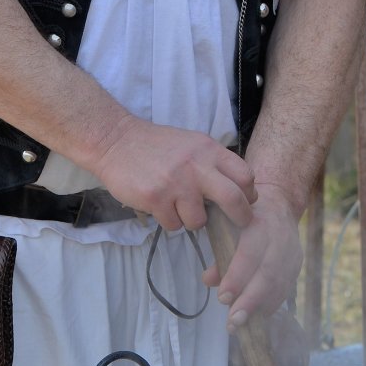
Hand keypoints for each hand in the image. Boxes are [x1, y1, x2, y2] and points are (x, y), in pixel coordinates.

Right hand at [88, 116, 257, 233]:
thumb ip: (213, 163)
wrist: (116, 141)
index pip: (244, 174)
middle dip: (240, 216)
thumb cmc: (157, 145)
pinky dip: (169, 221)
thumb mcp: (192, 144)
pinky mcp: (156, 198)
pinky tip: (160, 206)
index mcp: (208, 150)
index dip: (249, 193)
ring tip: (180, 208)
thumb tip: (237, 191)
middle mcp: (196, 166)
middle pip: (232, 199)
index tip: (247, 202)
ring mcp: (176, 183)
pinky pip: (173, 224)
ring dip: (192, 220)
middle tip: (238, 223)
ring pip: (199, 220)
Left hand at [203, 189, 304, 328]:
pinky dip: (271, 305)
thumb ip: (219, 251)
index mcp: (260, 224)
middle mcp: (280, 238)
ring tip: (241, 326)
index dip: (237, 277)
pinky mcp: (297, 264)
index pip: (250, 253)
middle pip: (268, 273)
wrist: (280, 205)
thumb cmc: (246, 217)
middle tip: (233, 322)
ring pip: (279, 284)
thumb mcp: (228, 224)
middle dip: (250, 300)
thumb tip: (209, 280)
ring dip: (259, 308)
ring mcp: (292, 252)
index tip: (223, 298)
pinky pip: (286, 288)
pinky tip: (257, 317)